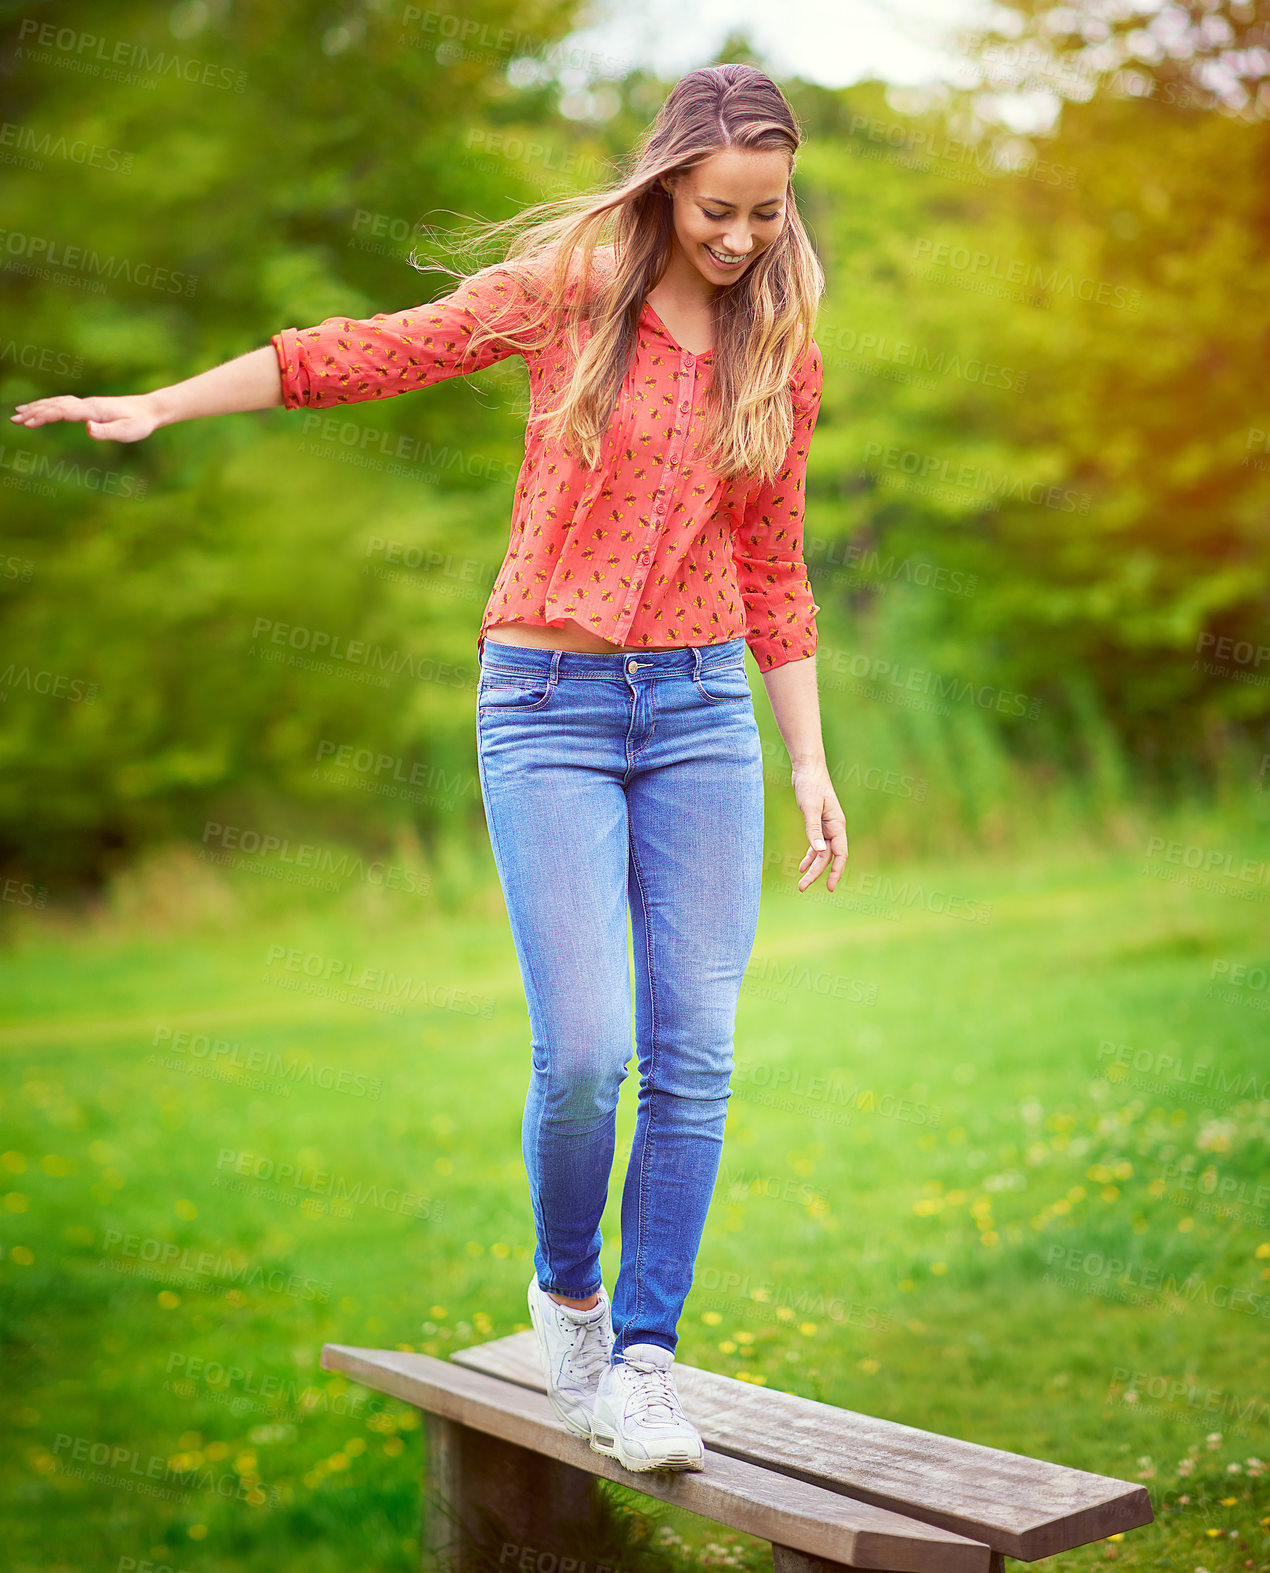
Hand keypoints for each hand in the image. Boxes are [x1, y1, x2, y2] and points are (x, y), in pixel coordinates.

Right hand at [10, 392, 163, 442]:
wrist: (150, 409)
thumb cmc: (140, 423)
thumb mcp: (127, 431)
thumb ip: (107, 431)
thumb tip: (88, 429)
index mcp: (93, 410)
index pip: (62, 411)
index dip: (44, 417)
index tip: (28, 423)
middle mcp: (87, 404)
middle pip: (54, 405)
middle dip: (33, 412)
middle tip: (13, 419)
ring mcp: (87, 404)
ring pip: (57, 402)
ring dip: (37, 407)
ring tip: (19, 413)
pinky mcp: (90, 407)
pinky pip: (64, 404)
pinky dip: (49, 405)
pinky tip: (43, 409)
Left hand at [791, 760, 847, 892]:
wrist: (808, 769)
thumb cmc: (810, 785)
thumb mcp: (810, 807)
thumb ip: (813, 829)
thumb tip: (817, 852)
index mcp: (837, 825)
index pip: (840, 855)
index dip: (836, 872)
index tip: (830, 887)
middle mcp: (834, 828)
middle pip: (828, 857)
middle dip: (816, 873)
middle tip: (802, 887)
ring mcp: (826, 827)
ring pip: (821, 853)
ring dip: (812, 867)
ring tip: (801, 883)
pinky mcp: (817, 823)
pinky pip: (815, 845)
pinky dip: (809, 856)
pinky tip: (801, 866)